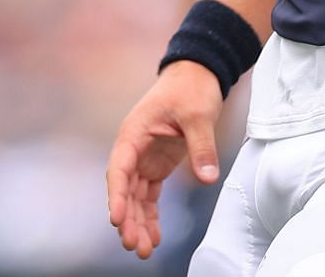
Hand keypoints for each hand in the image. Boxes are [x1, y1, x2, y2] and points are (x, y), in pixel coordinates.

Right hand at [105, 61, 223, 259]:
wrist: (197, 75)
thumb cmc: (191, 88)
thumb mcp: (198, 114)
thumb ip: (201, 146)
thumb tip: (207, 178)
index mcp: (134, 133)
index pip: (120, 169)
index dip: (117, 195)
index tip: (117, 219)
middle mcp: (134, 148)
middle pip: (125, 189)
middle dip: (128, 219)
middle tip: (134, 246)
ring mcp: (144, 158)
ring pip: (135, 197)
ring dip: (138, 222)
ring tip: (143, 251)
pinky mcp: (157, 165)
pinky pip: (149, 195)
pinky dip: (151, 215)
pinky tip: (155, 236)